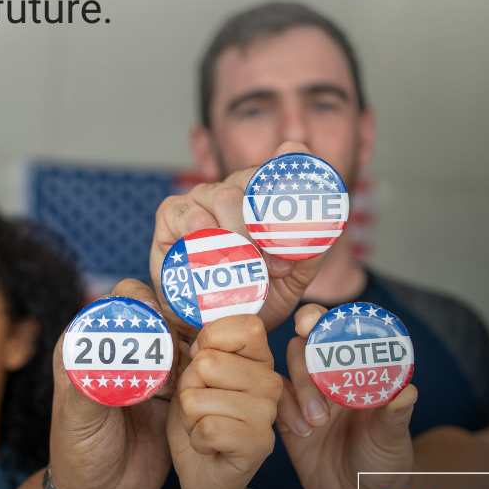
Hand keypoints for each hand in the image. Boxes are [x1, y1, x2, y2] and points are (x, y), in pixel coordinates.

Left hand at [48, 279, 175, 488]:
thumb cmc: (79, 456)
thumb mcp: (77, 421)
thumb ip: (87, 387)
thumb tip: (99, 355)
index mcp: (89, 343)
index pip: (120, 301)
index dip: (142, 302)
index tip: (158, 321)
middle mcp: (123, 349)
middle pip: (157, 311)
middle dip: (172, 321)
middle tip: (178, 346)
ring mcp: (150, 368)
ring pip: (179, 335)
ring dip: (189, 345)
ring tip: (183, 372)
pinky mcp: (174, 390)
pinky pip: (194, 365)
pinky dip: (200, 368)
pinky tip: (196, 384)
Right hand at [150, 141, 329, 339]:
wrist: (213, 326)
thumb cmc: (253, 296)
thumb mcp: (293, 278)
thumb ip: (310, 251)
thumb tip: (317, 233)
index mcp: (262, 197)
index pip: (277, 168)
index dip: (289, 163)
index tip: (299, 163)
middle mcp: (233, 190)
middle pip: (252, 181)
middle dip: (266, 223)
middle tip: (275, 264)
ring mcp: (201, 198)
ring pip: (224, 196)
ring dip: (239, 235)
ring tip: (245, 269)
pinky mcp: (172, 213)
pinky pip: (188, 212)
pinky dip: (203, 234)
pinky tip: (211, 257)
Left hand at [168, 315, 280, 488]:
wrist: (202, 472)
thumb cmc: (198, 417)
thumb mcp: (192, 376)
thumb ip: (199, 350)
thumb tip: (196, 343)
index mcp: (258, 358)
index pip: (243, 326)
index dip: (209, 341)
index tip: (204, 367)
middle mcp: (270, 382)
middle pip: (207, 363)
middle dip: (189, 388)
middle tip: (202, 407)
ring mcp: (268, 414)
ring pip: (199, 398)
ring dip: (190, 417)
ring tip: (205, 426)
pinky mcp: (259, 444)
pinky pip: (207, 429)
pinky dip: (196, 439)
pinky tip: (210, 446)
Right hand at [275, 303, 417, 488]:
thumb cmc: (384, 464)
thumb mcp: (393, 440)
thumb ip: (396, 416)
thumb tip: (408, 391)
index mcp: (358, 370)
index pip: (337, 331)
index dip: (321, 319)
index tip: (310, 323)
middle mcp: (330, 376)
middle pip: (305, 346)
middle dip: (305, 363)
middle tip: (319, 395)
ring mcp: (306, 395)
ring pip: (286, 371)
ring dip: (298, 390)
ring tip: (316, 424)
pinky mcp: (287, 418)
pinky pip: (274, 400)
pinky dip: (283, 411)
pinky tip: (302, 433)